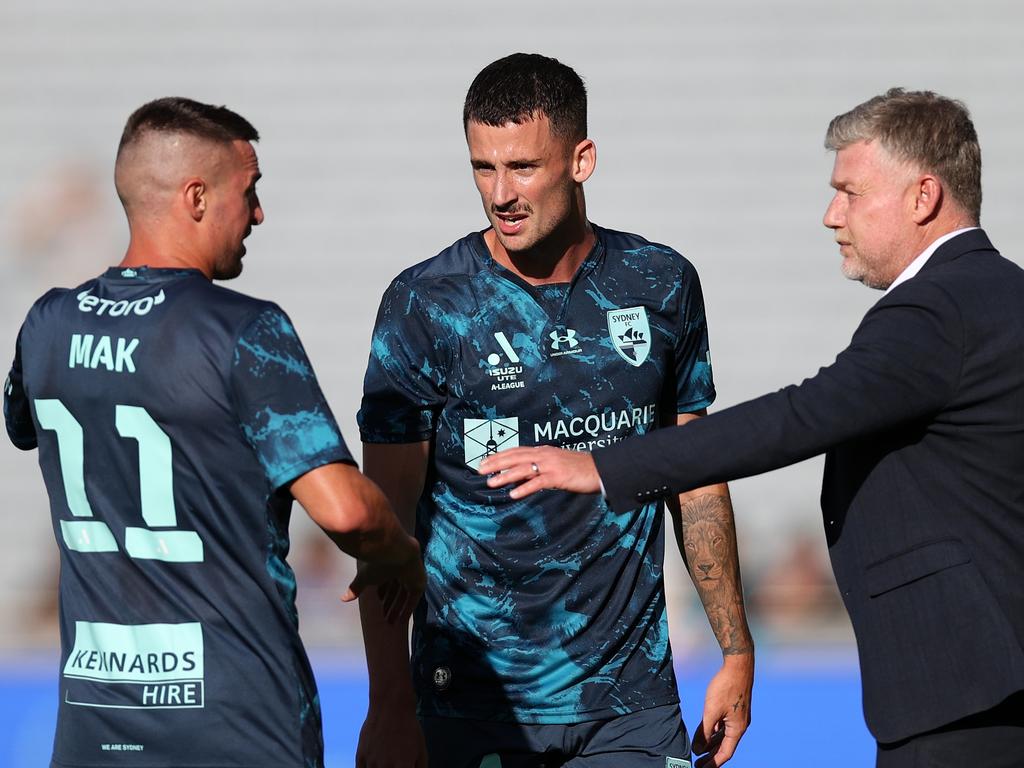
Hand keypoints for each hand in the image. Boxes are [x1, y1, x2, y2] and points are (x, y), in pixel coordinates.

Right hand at [342, 536, 424, 622]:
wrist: (396, 552)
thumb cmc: (379, 562)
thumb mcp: (365, 578)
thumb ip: (356, 588)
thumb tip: (342, 599)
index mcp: (389, 565)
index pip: (387, 581)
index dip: (383, 593)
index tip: (378, 604)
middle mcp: (401, 570)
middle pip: (396, 591)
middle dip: (390, 605)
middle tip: (384, 619)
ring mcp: (411, 576)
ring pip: (404, 596)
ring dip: (397, 610)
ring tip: (390, 624)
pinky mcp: (419, 583)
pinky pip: (413, 600)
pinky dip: (407, 610)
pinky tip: (401, 623)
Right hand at [356, 704, 427, 767]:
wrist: (391, 706)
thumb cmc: (409, 728)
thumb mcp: (421, 752)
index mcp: (404, 767)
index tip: (405, 766)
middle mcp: (386, 767)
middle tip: (396, 763)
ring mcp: (371, 762)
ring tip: (386, 760)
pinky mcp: (360, 756)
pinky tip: (375, 764)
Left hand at [477, 446, 601, 498]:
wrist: (600, 469)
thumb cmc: (578, 468)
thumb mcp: (555, 464)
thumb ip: (537, 468)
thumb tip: (519, 476)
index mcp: (542, 451)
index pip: (516, 451)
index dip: (499, 455)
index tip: (484, 461)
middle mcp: (544, 455)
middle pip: (515, 457)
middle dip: (496, 463)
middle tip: (479, 469)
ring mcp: (551, 465)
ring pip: (523, 469)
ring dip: (505, 476)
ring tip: (491, 482)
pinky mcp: (558, 476)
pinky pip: (538, 482)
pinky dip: (524, 487)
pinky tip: (513, 494)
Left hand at [691, 654, 752, 766]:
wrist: (738, 666)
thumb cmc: (725, 687)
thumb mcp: (711, 712)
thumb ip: (704, 732)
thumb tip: (698, 749)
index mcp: (737, 729)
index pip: (725, 753)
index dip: (713, 763)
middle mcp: (740, 726)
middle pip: (724, 746)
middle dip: (711, 756)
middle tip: (697, 763)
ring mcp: (738, 717)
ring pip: (723, 736)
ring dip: (711, 744)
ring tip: (699, 751)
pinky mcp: (734, 709)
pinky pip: (723, 726)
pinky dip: (714, 732)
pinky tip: (705, 734)